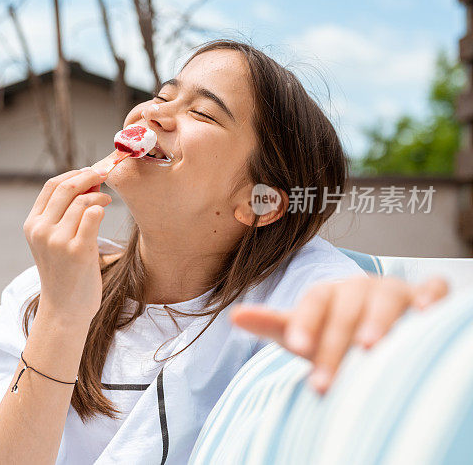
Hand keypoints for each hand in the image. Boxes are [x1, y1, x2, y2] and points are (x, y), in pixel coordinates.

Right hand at [23, 168, 111, 324]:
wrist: (64, 309)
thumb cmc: (64, 273)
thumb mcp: (53, 241)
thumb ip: (63, 214)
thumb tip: (89, 181)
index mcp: (32, 225)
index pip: (51, 186)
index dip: (73, 174)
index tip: (90, 172)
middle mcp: (41, 230)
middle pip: (66, 187)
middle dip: (88, 176)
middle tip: (104, 176)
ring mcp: (58, 241)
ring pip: (82, 200)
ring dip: (98, 195)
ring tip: (106, 200)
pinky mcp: (77, 251)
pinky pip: (92, 215)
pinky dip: (101, 208)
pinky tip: (105, 211)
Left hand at [230, 274, 448, 393]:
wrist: (374, 327)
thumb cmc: (333, 333)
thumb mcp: (304, 332)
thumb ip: (272, 324)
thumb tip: (234, 315)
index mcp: (328, 294)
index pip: (313, 304)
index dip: (306, 322)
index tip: (298, 346)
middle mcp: (359, 288)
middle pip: (346, 312)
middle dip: (335, 345)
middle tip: (326, 379)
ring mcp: (393, 290)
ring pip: (386, 298)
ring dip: (379, 320)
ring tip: (369, 347)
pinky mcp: (425, 297)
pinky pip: (433, 290)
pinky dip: (432, 297)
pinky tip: (425, 313)